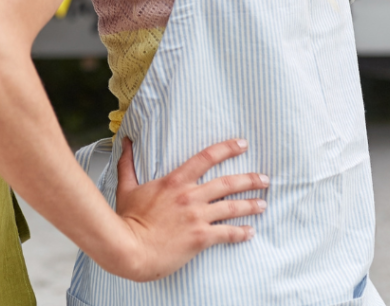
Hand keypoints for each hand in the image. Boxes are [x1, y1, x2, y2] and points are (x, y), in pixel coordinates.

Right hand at [112, 137, 267, 281]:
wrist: (131, 248)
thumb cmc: (129, 220)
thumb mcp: (127, 187)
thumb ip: (128, 163)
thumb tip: (125, 142)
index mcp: (175, 181)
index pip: (206, 158)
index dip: (227, 149)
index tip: (242, 144)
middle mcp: (190, 196)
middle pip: (227, 183)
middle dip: (249, 179)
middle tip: (264, 178)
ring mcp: (197, 216)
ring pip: (231, 207)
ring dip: (250, 205)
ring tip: (263, 203)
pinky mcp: (200, 237)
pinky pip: (227, 233)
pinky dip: (241, 232)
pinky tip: (250, 232)